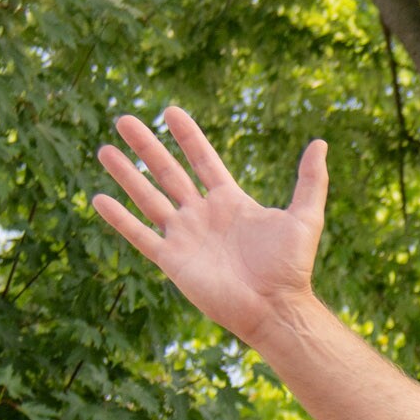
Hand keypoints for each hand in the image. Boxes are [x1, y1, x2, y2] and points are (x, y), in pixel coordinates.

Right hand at [93, 107, 326, 349]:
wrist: (276, 307)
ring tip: (104, 149)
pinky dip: (120, 219)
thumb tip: (320, 144)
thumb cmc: (292, 268)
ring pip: (148, 198)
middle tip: (124, 120)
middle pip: (169, 173)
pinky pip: (140, 235)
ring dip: (127, 174)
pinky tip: (98, 199)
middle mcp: (203, 216)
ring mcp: (186, 237)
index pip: (203, 161)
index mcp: (230, 201)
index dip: (188, 137)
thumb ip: (310, 181)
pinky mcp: (173, 260)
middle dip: (147, 147)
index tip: (171, 112)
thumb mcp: (306, 217)